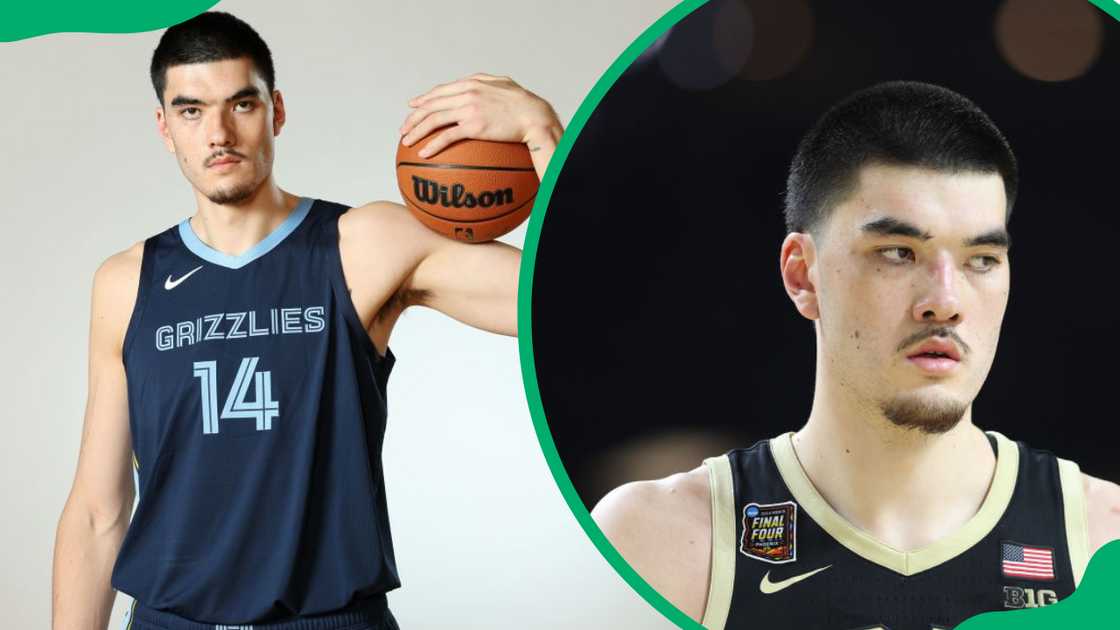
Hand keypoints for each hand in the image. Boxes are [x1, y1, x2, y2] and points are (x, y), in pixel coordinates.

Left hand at [399, 73, 561, 160]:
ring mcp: (469, 109)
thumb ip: (486, 81)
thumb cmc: (523, 103)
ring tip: (406, 141)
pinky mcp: (474, 126)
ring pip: (434, 119)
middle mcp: (466, 93)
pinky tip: (424, 153)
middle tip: (404, 129)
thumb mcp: (503, 84)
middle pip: (431, 105)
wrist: (534, 115)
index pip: (440, 91)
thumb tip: (475, 82)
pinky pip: (447, 136)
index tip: (412, 106)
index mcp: (471, 83)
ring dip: (416, 131)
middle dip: (413, 117)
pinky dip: (432, 144)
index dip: (423, 99)